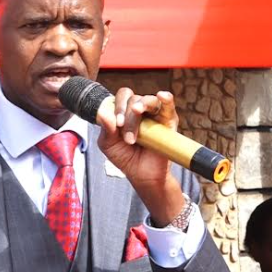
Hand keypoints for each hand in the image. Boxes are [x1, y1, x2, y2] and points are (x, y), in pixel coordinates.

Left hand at [96, 88, 184, 225]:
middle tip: (128, 137)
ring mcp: (154, 114)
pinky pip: (168, 105)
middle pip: (133, 98)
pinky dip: (167, 98)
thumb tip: (102, 113)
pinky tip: (162, 96)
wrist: (142, 176)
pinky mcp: (169, 121)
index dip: (117, 107)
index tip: (117, 125)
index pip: (120, 97)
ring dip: (141, 107)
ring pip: (148, 100)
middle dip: (128, 116)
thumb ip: (105, 128)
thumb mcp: (108, 144)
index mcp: (123, 112)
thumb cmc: (124, 157)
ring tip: (139, 120)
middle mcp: (139, 110)